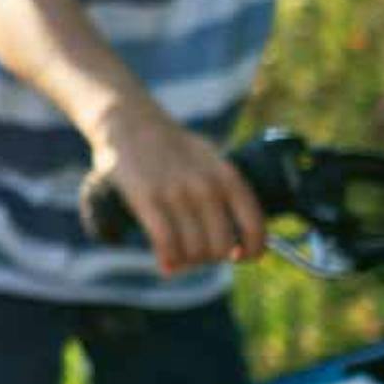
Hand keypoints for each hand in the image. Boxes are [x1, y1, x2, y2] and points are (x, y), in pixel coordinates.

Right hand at [90, 101, 264, 273]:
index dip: (251, 251)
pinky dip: (169, 261)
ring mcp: (176, 192)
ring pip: (194, 251)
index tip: (239, 256)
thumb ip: (228, 194)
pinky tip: (166, 262)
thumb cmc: (173, 148)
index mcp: (227, 176)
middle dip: (210, 258)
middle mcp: (206, 185)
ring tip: (179, 256)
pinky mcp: (147, 198)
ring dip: (188, 262)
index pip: (254, 226)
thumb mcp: (211, 160)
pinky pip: (167, 245)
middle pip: (221, 246)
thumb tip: (241, 239)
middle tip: (197, 253)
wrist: (129, 121)